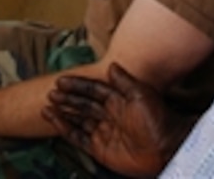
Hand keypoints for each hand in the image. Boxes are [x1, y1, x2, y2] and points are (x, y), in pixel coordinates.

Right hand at [43, 63, 192, 177]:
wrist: (165, 148)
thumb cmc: (158, 120)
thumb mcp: (141, 94)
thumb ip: (124, 81)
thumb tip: (111, 65)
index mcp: (118, 100)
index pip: (93, 90)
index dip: (78, 85)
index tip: (61, 80)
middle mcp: (109, 114)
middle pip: (83, 104)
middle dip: (67, 98)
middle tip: (51, 93)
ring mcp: (104, 131)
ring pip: (78, 120)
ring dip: (63, 113)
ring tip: (48, 106)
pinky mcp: (99, 148)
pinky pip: (78, 137)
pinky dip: (65, 129)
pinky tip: (54, 121)